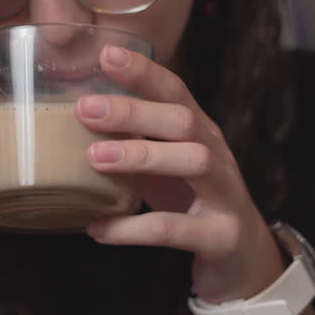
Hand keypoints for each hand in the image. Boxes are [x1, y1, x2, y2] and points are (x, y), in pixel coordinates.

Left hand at [75, 45, 286, 303]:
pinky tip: (99, 229)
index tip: (106, 54)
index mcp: (200, 134)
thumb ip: (132, 144)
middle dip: (135, 110)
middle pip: (183, 120)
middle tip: (86, 109)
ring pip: (193, 162)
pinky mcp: (221, 237)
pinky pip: (176, 229)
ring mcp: (225, 196)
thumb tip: (70, 123)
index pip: (176, 91)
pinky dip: (133, 229)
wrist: (245, 260)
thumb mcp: (164, 169)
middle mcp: (217, 156)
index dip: (144, 71)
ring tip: (95, 159)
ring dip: (142, 155)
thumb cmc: (194, 205)